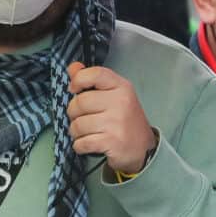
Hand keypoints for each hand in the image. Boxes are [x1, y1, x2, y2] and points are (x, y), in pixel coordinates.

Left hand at [67, 62, 157, 176]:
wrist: (142, 149)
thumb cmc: (124, 120)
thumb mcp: (113, 96)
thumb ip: (92, 81)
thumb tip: (73, 67)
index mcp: (121, 87)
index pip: (95, 74)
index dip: (78, 80)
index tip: (74, 89)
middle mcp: (121, 102)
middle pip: (80, 102)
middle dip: (73, 113)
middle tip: (81, 118)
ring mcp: (117, 122)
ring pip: (78, 125)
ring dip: (76, 132)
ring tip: (86, 133)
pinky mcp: (112, 142)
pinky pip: (82, 142)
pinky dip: (80, 146)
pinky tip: (88, 144)